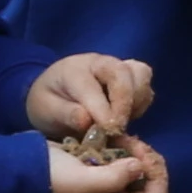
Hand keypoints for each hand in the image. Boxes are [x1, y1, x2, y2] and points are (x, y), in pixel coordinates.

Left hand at [26, 53, 154, 140]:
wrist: (54, 93)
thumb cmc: (49, 102)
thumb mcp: (45, 111)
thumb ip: (64, 114)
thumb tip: (87, 121)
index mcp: (73, 69)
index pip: (91, 86)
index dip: (102, 109)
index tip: (108, 130)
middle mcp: (99, 63)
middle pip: (122, 72)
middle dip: (124, 102)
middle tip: (118, 128)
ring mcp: (118, 67)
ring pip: (141, 75)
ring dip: (136, 101)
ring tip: (121, 122)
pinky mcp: (132, 77)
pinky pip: (146, 86)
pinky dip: (141, 103)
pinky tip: (126, 117)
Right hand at [46, 136, 169, 192]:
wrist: (26, 164)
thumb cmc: (53, 176)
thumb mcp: (82, 180)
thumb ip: (114, 178)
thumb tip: (140, 167)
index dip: (157, 180)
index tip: (143, 158)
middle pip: (151, 185)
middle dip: (149, 163)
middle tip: (135, 143)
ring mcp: (109, 184)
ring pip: (141, 170)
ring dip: (138, 152)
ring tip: (125, 138)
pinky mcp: (102, 169)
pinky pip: (126, 160)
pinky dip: (127, 148)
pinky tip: (117, 137)